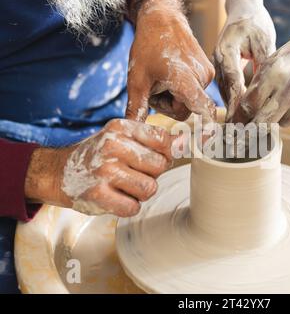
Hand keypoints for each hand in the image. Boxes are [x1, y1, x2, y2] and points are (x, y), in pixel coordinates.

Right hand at [25, 119, 172, 216]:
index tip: (154, 158)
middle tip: (132, 173)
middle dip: (151, 174)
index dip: (166, 154)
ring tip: (124, 186)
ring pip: (150, 188)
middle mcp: (112, 146)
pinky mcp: (98, 195)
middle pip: (160, 166)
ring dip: (141, 192)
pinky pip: (134, 207)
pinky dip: (128, 206)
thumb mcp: (123, 138)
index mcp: (121, 128)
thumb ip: (154, 140)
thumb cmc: (100, 155)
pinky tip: (115, 197)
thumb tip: (185, 141)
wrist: (59, 173)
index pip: (163, 140)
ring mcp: (104, 171)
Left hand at [126, 0, 215, 122]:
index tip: (208, 140)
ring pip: (190, 101)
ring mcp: (207, 74)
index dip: (205, 128)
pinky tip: (172, 73)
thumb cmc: (148, 47)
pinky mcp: (208, 71)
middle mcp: (202, 78)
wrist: (162, 20)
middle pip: (186, 110)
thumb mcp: (136, 80)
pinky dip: (182, 88)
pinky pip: (195, 91)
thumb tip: (131, 130)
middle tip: (155, 87)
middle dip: (169, 105)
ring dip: (175, 96)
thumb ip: (137, 108)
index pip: (202, 110)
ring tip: (163, 77)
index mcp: (186, 80)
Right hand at [214, 0, 275, 120]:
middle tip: (239, 134)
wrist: (243, 9)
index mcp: (226, 50)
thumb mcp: (264, 40)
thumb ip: (264, 64)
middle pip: (225, 91)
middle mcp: (218, 59)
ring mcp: (218, 64)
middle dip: (233, 112)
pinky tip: (242, 116)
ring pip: (225, 92)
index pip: (232, 81)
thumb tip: (268, 90)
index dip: (237, 102)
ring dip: (233, 110)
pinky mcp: (222, 68)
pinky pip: (227, 88)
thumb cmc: (255, 22)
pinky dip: (234, 101)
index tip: (243, 120)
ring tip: (239, 131)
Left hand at [231, 31, 289, 129]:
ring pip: (286, 124)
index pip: (250, 105)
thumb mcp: (276, 60)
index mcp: (275, 71)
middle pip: (266, 119)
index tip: (245, 119)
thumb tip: (242, 112)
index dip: (246, 114)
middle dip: (262, 121)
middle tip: (263, 118)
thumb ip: (259, 83)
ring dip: (285, 118)